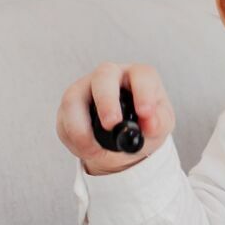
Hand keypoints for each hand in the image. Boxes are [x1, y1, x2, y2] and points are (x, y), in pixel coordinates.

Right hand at [57, 62, 174, 175]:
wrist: (123, 144)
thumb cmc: (144, 126)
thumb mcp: (160, 126)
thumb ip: (159, 122)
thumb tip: (150, 123)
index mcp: (137, 77)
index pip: (142, 75)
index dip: (143, 92)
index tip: (145, 114)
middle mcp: (111, 77)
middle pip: (104, 75)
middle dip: (106, 101)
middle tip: (112, 125)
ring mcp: (86, 88)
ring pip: (74, 97)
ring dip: (81, 127)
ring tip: (95, 150)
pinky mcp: (70, 105)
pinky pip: (64, 118)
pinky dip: (74, 138)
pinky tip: (87, 149)